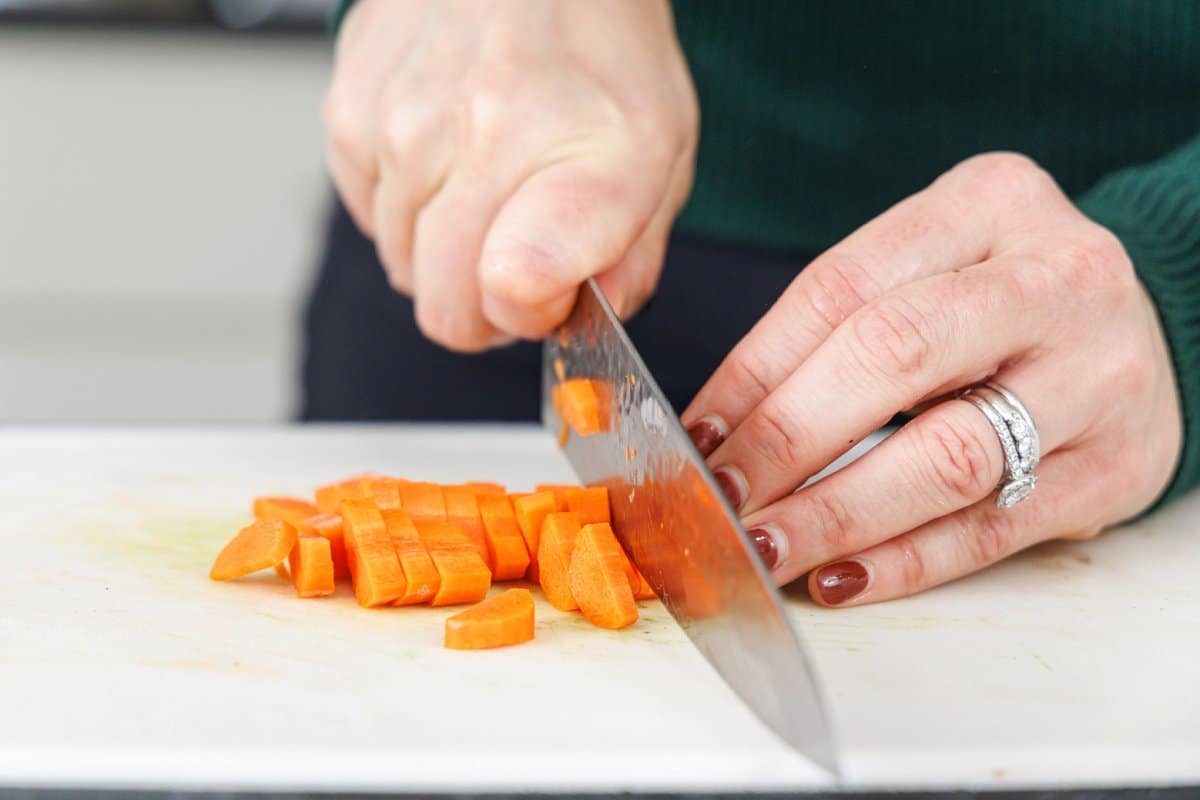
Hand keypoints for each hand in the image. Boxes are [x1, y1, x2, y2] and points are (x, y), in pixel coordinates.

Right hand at [322, 0, 697, 350]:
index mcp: (580, 155)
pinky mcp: (349, 114)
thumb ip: (630, 262)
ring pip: (405, 270)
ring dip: (445, 250)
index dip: (531, 316)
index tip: (553, 291)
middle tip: (521, 255)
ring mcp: (402, 123)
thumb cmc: (602, 57)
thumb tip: (580, 324)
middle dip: (486, 306)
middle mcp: (480, 135)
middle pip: (446, 311)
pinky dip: (407, 209)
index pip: (511, 290)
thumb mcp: (662, 157)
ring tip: (487, 183)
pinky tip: (446, 159)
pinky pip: (370, 220)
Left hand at [682, 153, 1182, 605]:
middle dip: (788, 438)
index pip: (842, 288)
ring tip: (766, 546)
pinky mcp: (1118, 467)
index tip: (696, 433)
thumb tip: (719, 428)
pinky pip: (993, 527)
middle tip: (721, 496)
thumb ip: (838, 326)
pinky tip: (840, 577)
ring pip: (947, 455)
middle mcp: (1056, 278)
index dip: (755, 370)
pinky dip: (905, 561)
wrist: (1152, 327)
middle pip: (895, 357)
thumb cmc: (1001, 298)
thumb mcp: (931, 264)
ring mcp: (1098, 375)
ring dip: (837, 513)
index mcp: (989, 203)